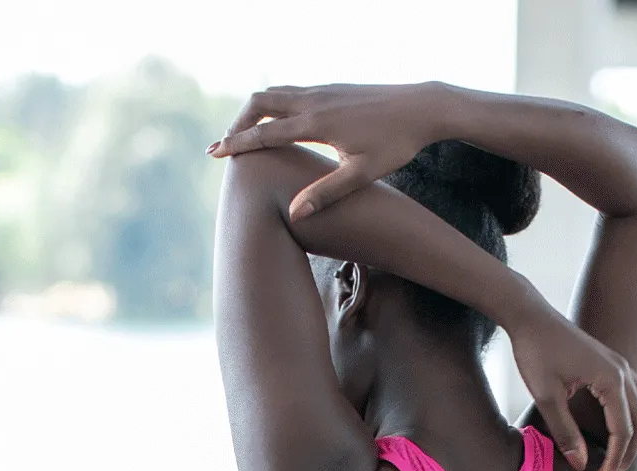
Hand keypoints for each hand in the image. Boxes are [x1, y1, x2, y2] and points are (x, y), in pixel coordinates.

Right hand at [207, 82, 444, 220]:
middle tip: (223, 146)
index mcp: (316, 123)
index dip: (237, 144)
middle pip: (260, 103)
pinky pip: (291, 91)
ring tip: (243, 135)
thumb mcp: (361, 175)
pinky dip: (273, 106)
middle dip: (238, 124)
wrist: (422, 107)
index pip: (265, 133)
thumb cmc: (395, 144)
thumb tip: (293, 213)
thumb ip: (325, 193)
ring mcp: (323, 90)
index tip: (214, 153)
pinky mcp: (332, 89)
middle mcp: (314, 100)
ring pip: (275, 93)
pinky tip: (275, 123)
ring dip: (254, 112)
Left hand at [509, 297, 636, 470]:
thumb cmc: (535, 354)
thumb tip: (581, 465)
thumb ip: (565, 432)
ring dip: (633, 437)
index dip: (614, 460)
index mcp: (612, 379)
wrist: (531, 317)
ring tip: (615, 461)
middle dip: (626, 454)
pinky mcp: (612, 363)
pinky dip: (633, 418)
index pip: (623, 431)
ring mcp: (621, 365)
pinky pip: (635, 395)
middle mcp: (624, 371)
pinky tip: (618, 432)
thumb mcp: (546, 397)